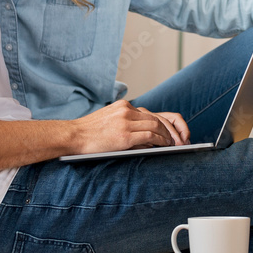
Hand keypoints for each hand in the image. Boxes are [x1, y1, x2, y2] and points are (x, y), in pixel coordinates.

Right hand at [72, 101, 188, 152]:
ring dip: (168, 136)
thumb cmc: (89, 133)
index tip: (172, 132)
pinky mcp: (124, 134)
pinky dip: (161, 140)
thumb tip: (149, 137)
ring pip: (156, 125)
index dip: (165, 123)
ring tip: (173, 144)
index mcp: (123, 106)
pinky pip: (150, 135)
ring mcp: (126, 121)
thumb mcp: (110, 121)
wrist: (73, 136)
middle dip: (170, 130)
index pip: (150, 113)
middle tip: (179, 140)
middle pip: (156, 118)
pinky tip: (165, 146)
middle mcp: (126, 110)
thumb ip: (128, 124)